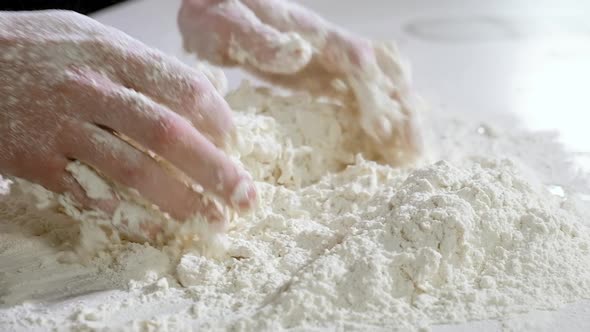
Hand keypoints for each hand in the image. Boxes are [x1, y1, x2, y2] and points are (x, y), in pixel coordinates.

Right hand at [0, 11, 255, 233]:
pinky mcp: (37, 161)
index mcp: (114, 54)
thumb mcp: (94, 37)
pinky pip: (91, 194)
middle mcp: (92, 90)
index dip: (220, 122)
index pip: (185, 89)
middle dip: (215, 170)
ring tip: (212, 219)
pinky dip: (128, 216)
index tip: (234, 144)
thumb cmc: (39, 48)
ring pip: (134, 171)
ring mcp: (63, 127)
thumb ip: (145, 66)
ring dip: (180, 201)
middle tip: (245, 196)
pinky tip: (156, 228)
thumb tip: (205, 96)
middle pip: (169, 135)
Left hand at [178, 0, 423, 164]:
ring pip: (379, 85)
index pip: (356, 59)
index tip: (379, 126)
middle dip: (399, 110)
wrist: (215, 5)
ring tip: (410, 154)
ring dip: (398, 117)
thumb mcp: (228, 25)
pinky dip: (379, 119)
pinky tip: (387, 144)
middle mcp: (329, 46)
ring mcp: (329, 61)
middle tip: (411, 151)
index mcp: (311, 33)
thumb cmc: (218, 15)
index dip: (371, 92)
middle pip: (381, 73)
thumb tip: (300, 52)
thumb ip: (261, 39)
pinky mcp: (322, 76)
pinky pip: (360, 96)